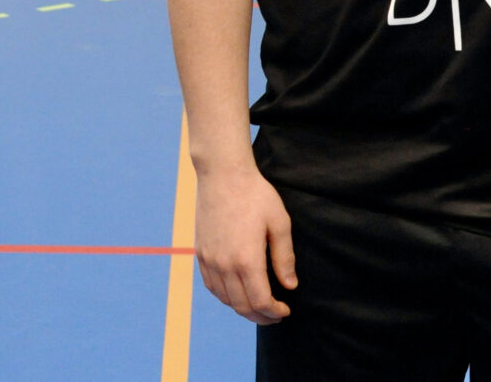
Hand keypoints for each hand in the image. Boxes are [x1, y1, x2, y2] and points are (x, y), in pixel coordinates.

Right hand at [194, 161, 296, 323]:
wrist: (222, 173)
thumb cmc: (255, 194)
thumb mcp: (279, 223)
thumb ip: (284, 258)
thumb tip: (290, 285)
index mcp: (247, 259)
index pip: (260, 301)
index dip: (275, 312)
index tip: (285, 310)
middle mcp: (224, 264)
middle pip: (242, 306)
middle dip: (261, 316)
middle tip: (275, 315)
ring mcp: (209, 258)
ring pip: (225, 298)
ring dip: (242, 308)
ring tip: (258, 306)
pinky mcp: (200, 251)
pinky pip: (211, 284)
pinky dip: (224, 296)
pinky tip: (236, 292)